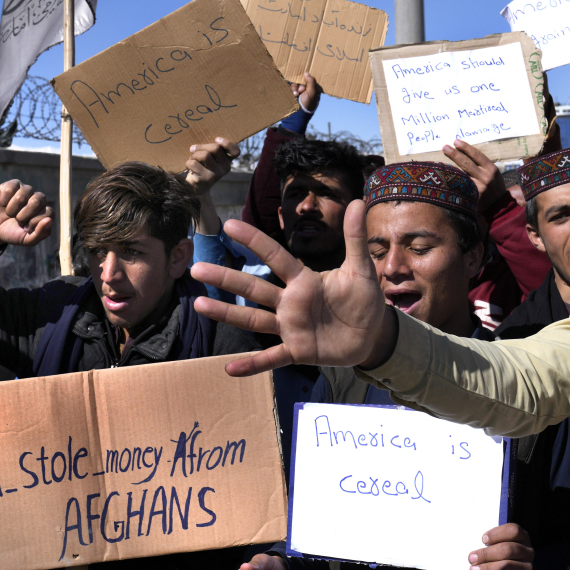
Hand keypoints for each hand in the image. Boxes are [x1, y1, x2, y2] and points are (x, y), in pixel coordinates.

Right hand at [0, 179, 52, 251]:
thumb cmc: (12, 232)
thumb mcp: (27, 240)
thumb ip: (40, 233)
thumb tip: (49, 220)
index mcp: (45, 211)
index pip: (49, 213)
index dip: (35, 222)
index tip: (25, 228)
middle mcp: (38, 199)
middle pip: (37, 201)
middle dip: (24, 215)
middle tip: (18, 220)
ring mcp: (26, 190)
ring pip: (22, 195)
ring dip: (12, 208)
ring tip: (10, 213)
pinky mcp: (12, 184)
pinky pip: (10, 189)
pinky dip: (4, 200)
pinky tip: (3, 203)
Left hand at [184, 137, 240, 194]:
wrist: (197, 187)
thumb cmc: (202, 166)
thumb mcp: (209, 157)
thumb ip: (210, 149)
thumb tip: (198, 141)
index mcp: (228, 160)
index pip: (236, 151)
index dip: (227, 143)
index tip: (216, 139)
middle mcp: (226, 167)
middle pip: (215, 148)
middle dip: (201, 146)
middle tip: (193, 149)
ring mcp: (217, 174)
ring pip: (204, 155)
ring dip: (194, 155)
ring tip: (192, 159)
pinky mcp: (207, 179)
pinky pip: (194, 163)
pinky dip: (188, 163)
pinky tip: (189, 167)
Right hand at [190, 200, 394, 376]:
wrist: (373, 334)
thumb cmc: (363, 300)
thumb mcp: (361, 269)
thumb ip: (355, 238)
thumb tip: (357, 200)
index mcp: (304, 280)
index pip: (275, 256)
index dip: (254, 240)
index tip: (229, 224)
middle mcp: (290, 302)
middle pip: (253, 288)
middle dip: (226, 279)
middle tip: (196, 268)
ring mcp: (291, 327)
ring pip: (254, 319)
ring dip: (227, 314)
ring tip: (200, 305)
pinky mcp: (298, 351)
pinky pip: (271, 358)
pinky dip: (252, 365)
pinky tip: (230, 369)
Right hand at [291, 72, 322, 112]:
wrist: (298, 114)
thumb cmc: (307, 104)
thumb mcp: (312, 92)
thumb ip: (311, 81)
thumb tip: (306, 72)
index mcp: (314, 90)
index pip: (310, 80)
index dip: (307, 80)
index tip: (306, 84)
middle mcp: (307, 90)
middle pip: (302, 81)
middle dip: (301, 85)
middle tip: (301, 90)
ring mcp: (299, 92)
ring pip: (296, 83)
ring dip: (295, 88)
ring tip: (296, 94)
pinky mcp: (293, 93)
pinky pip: (291, 86)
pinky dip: (292, 90)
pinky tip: (293, 94)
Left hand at [443, 139, 506, 212]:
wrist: (500, 206)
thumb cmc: (495, 186)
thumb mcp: (494, 173)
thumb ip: (482, 165)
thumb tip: (465, 153)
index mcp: (491, 169)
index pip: (477, 155)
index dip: (466, 147)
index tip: (456, 141)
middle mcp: (485, 177)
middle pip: (466, 163)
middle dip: (454, 154)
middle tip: (445, 147)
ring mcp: (478, 188)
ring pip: (462, 175)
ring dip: (450, 167)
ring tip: (440, 162)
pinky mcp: (472, 197)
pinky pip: (460, 186)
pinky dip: (452, 181)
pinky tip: (444, 176)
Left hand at [469, 523, 534, 569]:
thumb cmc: (500, 561)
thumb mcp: (497, 549)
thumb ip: (490, 545)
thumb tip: (474, 550)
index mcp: (522, 538)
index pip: (513, 530)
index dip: (497, 533)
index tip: (483, 540)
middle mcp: (527, 551)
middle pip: (508, 549)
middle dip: (487, 553)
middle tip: (472, 558)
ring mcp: (527, 568)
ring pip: (507, 565)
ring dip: (487, 568)